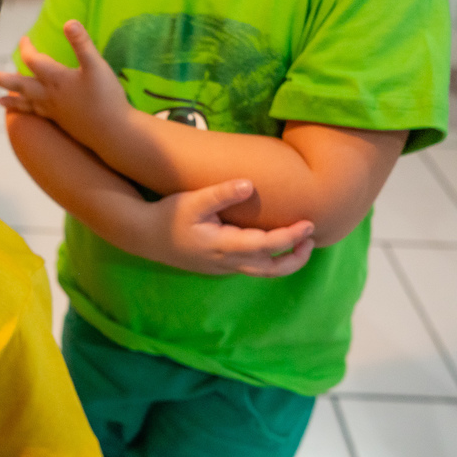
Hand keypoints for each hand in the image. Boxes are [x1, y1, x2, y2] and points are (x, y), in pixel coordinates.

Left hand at [0, 21, 128, 146]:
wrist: (113, 133)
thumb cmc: (106, 98)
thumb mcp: (96, 66)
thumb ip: (82, 44)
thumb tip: (69, 22)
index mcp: (56, 79)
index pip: (33, 60)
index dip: (27, 48)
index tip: (24, 38)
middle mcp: (49, 96)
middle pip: (18, 85)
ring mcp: (53, 111)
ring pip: (25, 103)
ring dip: (11, 99)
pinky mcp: (60, 122)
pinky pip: (37, 115)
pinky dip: (28, 112)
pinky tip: (28, 113)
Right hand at [137, 180, 314, 276]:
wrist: (144, 236)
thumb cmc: (168, 215)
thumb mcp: (193, 201)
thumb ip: (221, 193)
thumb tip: (248, 184)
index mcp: (224, 246)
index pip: (267, 246)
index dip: (291, 237)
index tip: (309, 224)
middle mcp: (227, 262)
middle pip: (271, 269)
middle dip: (295, 257)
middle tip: (312, 239)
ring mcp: (222, 267)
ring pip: (262, 271)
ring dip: (284, 261)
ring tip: (300, 243)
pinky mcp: (218, 265)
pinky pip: (252, 267)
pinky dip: (270, 260)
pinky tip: (274, 244)